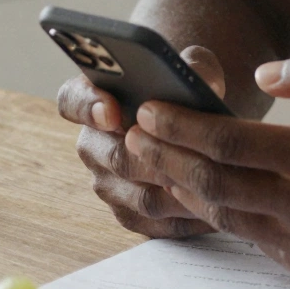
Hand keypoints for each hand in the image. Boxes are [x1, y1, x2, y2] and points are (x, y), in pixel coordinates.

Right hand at [57, 45, 226, 239]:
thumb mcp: (194, 66)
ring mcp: (107, 182)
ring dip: (176, 191)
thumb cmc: (188, 87)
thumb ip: (196, 68)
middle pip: (115, 157)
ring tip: (213, 182)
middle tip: (189, 154)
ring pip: (138, 195)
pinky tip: (216, 206)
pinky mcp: (129, 213)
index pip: (73, 101)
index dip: (89, 107)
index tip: (112, 111)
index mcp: (92, 96)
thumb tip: (205, 83)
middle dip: (155, 157)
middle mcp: (93, 143)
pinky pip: (153, 222)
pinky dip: (185, 217)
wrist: (195, 120)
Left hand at [123, 50, 289, 279]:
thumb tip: (262, 75)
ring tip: (152, 158)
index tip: (150, 108)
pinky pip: (253, 238)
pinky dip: (221, 211)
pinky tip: (200, 186)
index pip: (233, 145)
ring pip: (226, 218)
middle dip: (165, 159)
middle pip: (215, 187)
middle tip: (132, 133)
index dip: (183, 127)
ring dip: (184, 188)